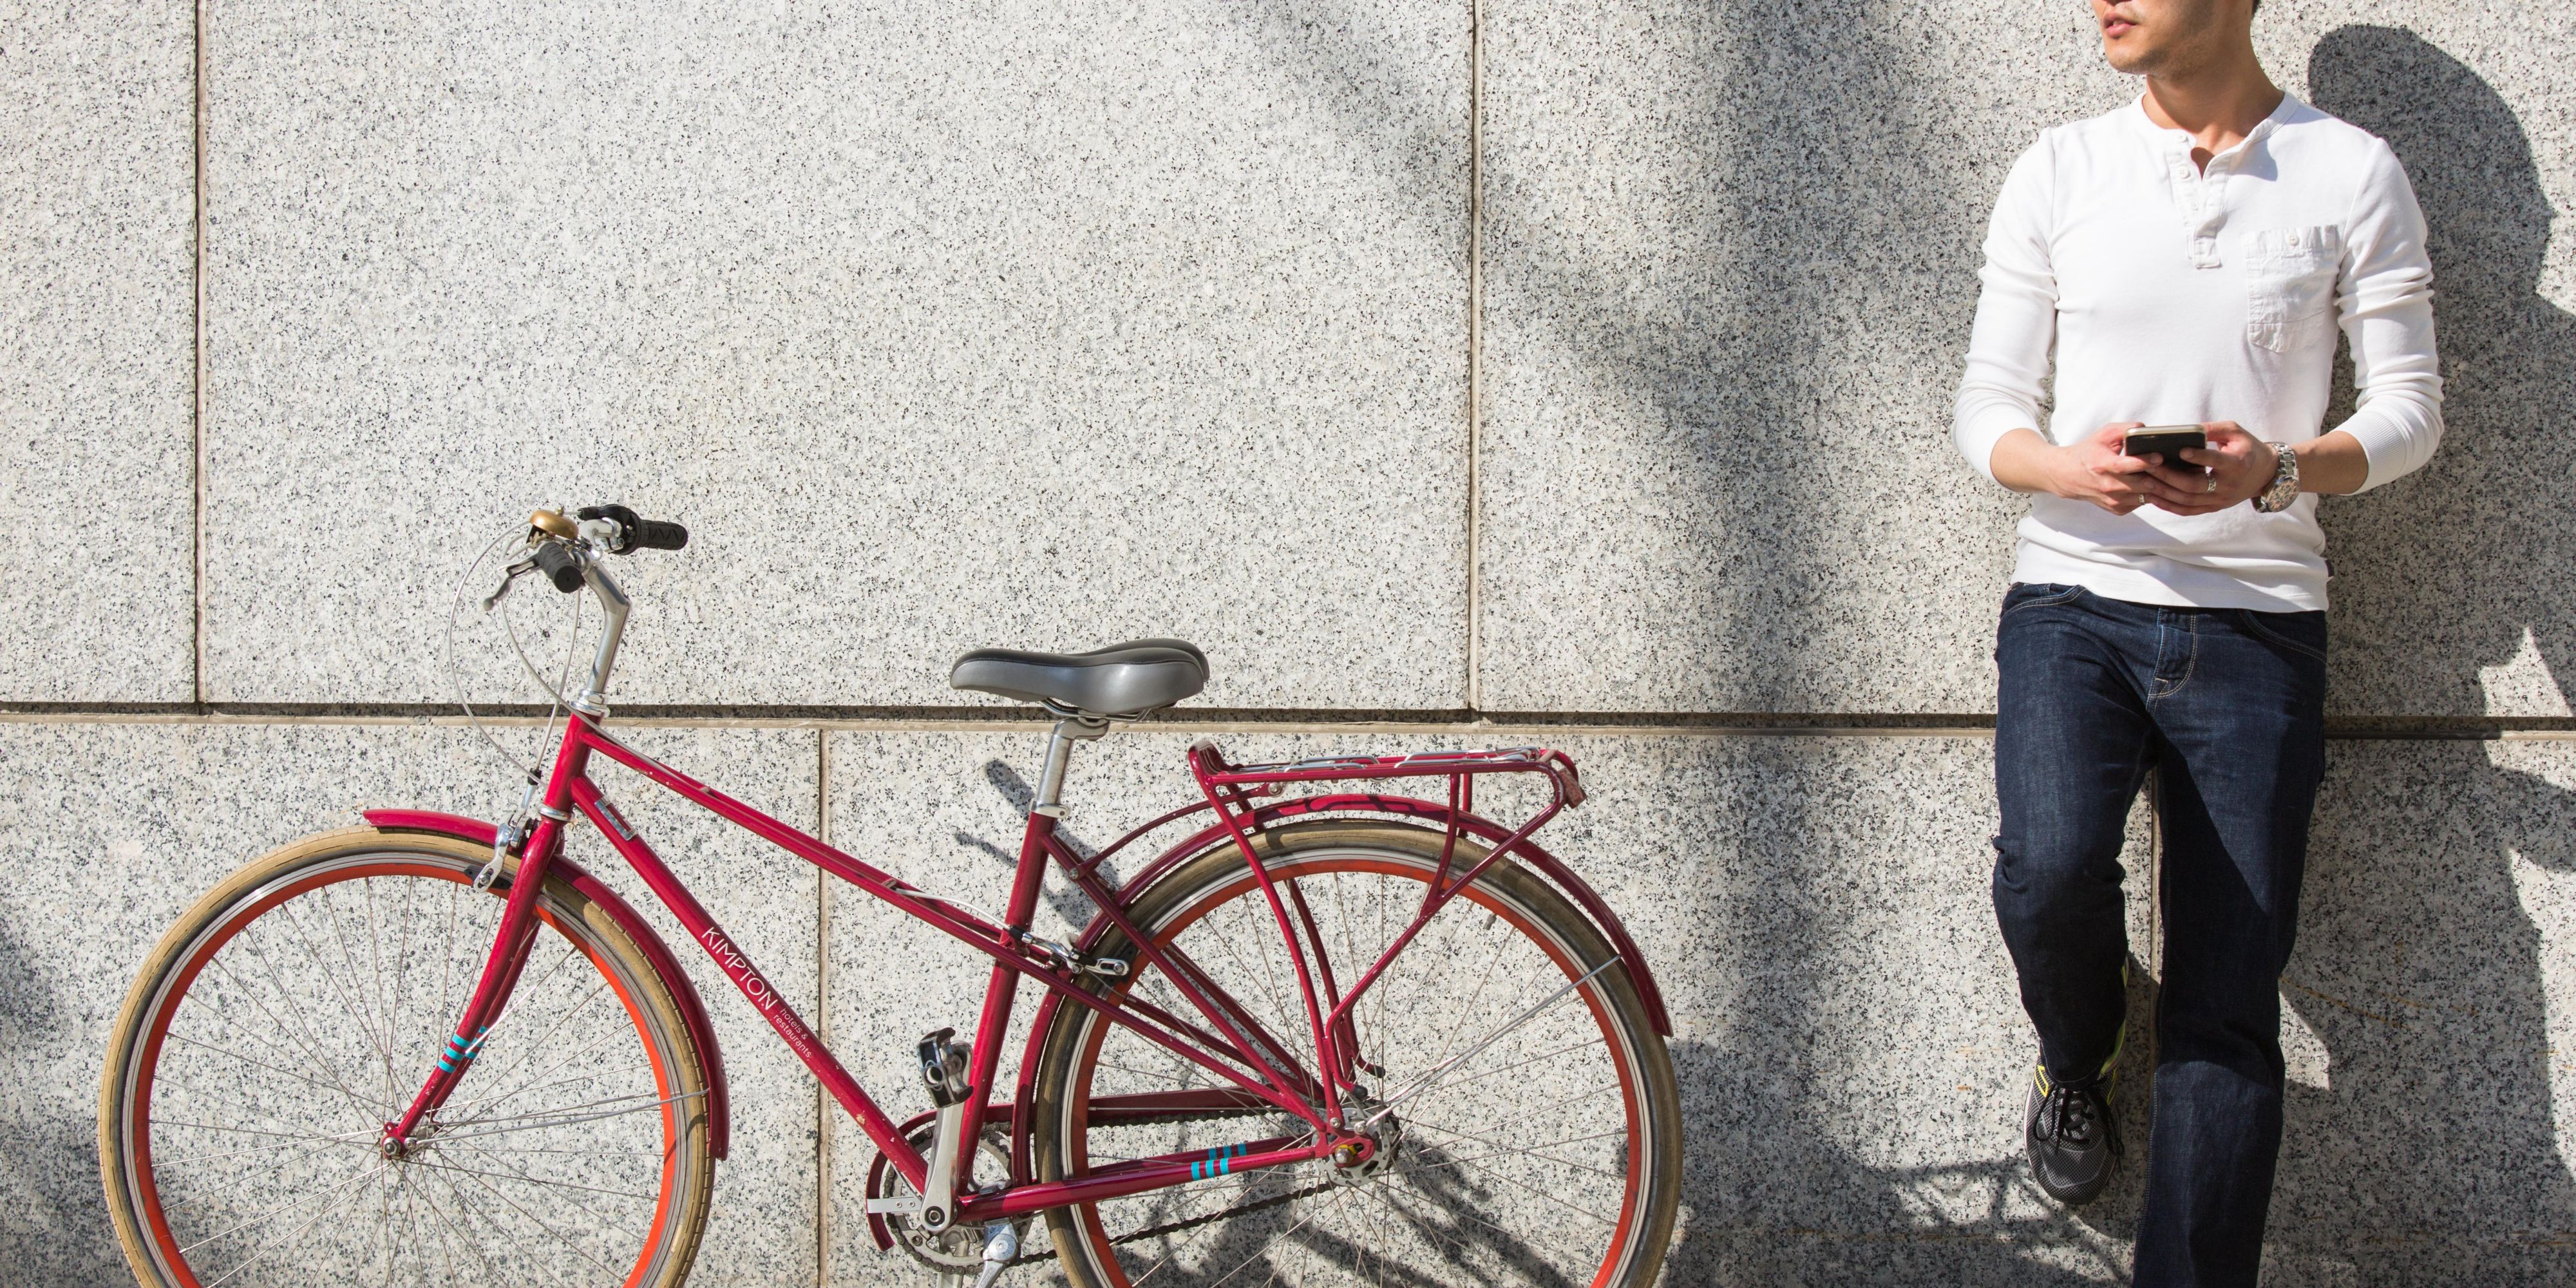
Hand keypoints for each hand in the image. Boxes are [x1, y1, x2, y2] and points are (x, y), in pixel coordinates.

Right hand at [2043, 422, 2158, 514]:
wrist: (2067, 476)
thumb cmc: (2088, 452)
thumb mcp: (2104, 435)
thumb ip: (2126, 429)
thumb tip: (2148, 430)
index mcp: (2102, 465)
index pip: (2125, 466)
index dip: (2144, 462)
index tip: (2159, 456)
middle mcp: (2107, 486)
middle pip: (2141, 484)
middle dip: (2159, 476)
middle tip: (2171, 467)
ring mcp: (2113, 500)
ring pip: (2145, 496)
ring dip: (2157, 486)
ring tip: (2166, 475)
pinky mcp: (2117, 509)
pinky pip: (2141, 502)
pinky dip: (2148, 493)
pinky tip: (2149, 483)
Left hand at [2140, 422, 2273, 514]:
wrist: (2265, 474)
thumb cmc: (2247, 448)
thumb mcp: (2236, 432)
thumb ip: (2214, 428)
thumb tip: (2188, 429)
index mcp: (2237, 465)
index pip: (2216, 462)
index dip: (2199, 457)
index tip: (2180, 450)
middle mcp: (2228, 486)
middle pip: (2194, 485)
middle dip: (2168, 476)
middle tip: (2147, 465)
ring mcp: (2220, 500)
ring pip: (2187, 501)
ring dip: (2163, 492)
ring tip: (2144, 480)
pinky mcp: (2213, 508)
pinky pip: (2188, 511)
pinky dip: (2169, 506)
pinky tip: (2153, 496)